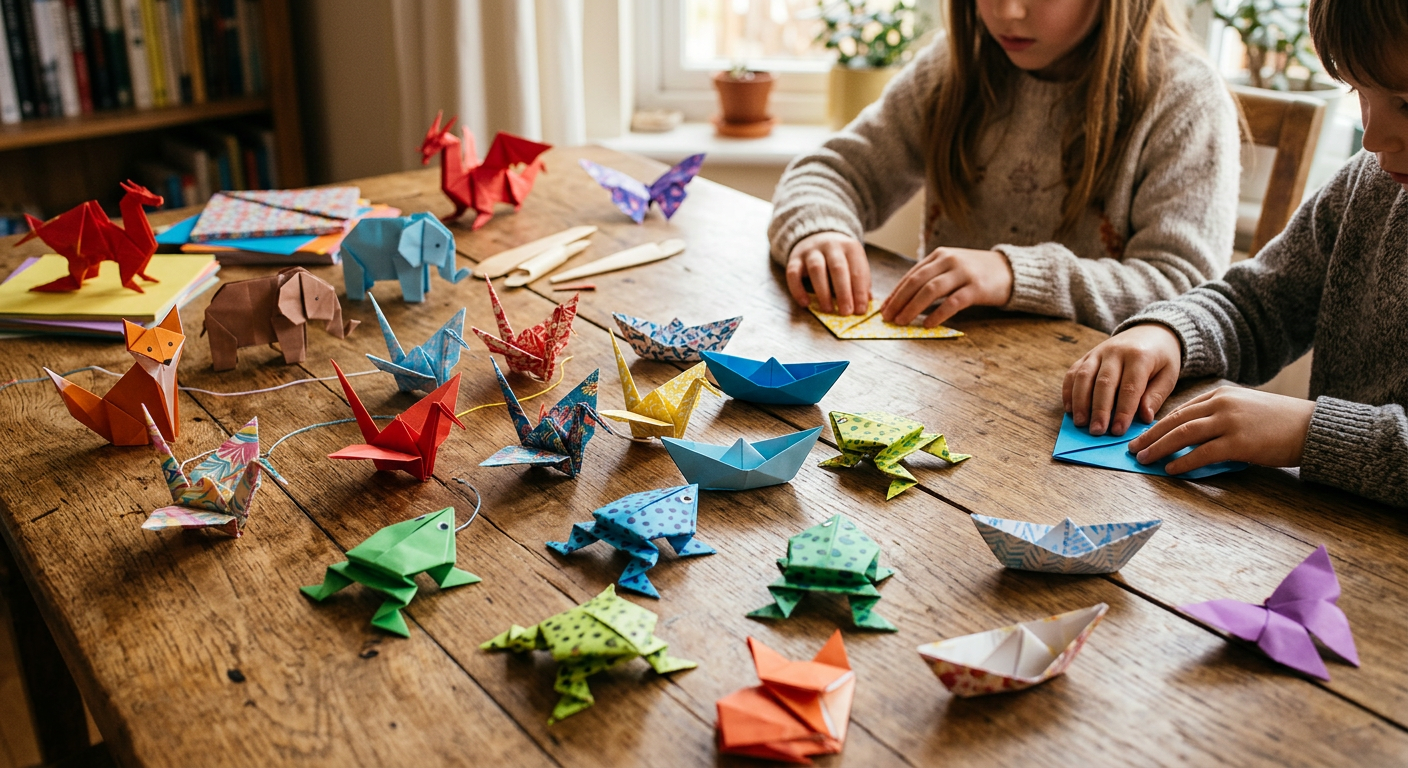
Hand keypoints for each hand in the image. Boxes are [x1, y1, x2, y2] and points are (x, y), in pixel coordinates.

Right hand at [785, 232, 870, 314]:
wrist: (817, 235)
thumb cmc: (840, 257)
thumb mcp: (854, 263)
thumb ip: (861, 282)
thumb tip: (865, 304)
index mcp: (850, 247)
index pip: (857, 270)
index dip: (860, 292)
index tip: (860, 311)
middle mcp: (831, 246)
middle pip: (838, 268)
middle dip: (843, 293)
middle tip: (846, 312)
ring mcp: (811, 251)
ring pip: (816, 269)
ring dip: (823, 292)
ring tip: (828, 309)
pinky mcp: (794, 258)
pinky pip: (793, 273)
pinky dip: (798, 290)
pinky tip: (805, 304)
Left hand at [880, 247, 1012, 326]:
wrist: (1010, 271)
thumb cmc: (976, 273)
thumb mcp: (952, 267)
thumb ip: (931, 277)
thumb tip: (904, 299)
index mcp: (940, 255)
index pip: (911, 274)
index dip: (896, 293)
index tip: (884, 308)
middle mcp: (950, 261)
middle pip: (917, 281)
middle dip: (899, 300)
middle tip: (888, 317)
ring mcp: (963, 273)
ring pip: (931, 290)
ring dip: (912, 308)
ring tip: (902, 322)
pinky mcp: (976, 288)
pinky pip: (952, 302)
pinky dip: (937, 314)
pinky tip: (927, 324)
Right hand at [1063, 324, 1181, 435]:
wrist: (1149, 331)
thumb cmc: (1160, 359)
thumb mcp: (1168, 375)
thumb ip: (1155, 396)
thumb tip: (1144, 418)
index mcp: (1139, 357)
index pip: (1129, 388)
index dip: (1123, 411)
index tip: (1118, 431)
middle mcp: (1116, 352)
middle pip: (1103, 383)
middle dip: (1099, 410)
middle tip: (1097, 431)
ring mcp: (1098, 352)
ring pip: (1084, 377)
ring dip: (1080, 402)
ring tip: (1080, 423)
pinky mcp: (1087, 355)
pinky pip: (1073, 372)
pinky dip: (1068, 391)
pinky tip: (1069, 409)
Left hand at [1128, 387, 1315, 473]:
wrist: (1313, 427)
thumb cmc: (1281, 423)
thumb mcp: (1246, 410)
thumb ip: (1220, 418)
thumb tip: (1193, 440)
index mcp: (1222, 394)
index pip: (1181, 409)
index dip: (1159, 424)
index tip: (1143, 435)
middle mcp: (1222, 404)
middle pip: (1175, 419)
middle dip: (1150, 435)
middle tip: (1132, 447)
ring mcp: (1230, 421)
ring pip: (1183, 434)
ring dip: (1159, 447)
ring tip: (1144, 459)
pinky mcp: (1239, 442)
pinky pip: (1202, 452)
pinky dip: (1183, 461)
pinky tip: (1170, 469)